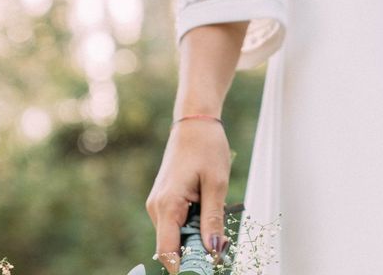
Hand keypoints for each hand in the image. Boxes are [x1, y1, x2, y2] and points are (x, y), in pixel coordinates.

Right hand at [145, 119, 231, 272]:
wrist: (194, 122)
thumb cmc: (206, 147)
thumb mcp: (216, 185)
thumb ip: (213, 220)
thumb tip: (213, 252)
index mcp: (167, 205)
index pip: (168, 252)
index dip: (185, 268)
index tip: (208, 270)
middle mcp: (156, 208)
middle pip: (173, 247)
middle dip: (198, 253)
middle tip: (226, 246)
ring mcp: (158, 204)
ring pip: (176, 237)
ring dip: (197, 239)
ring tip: (221, 225)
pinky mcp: (165, 201)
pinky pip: (177, 224)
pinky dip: (194, 227)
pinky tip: (209, 214)